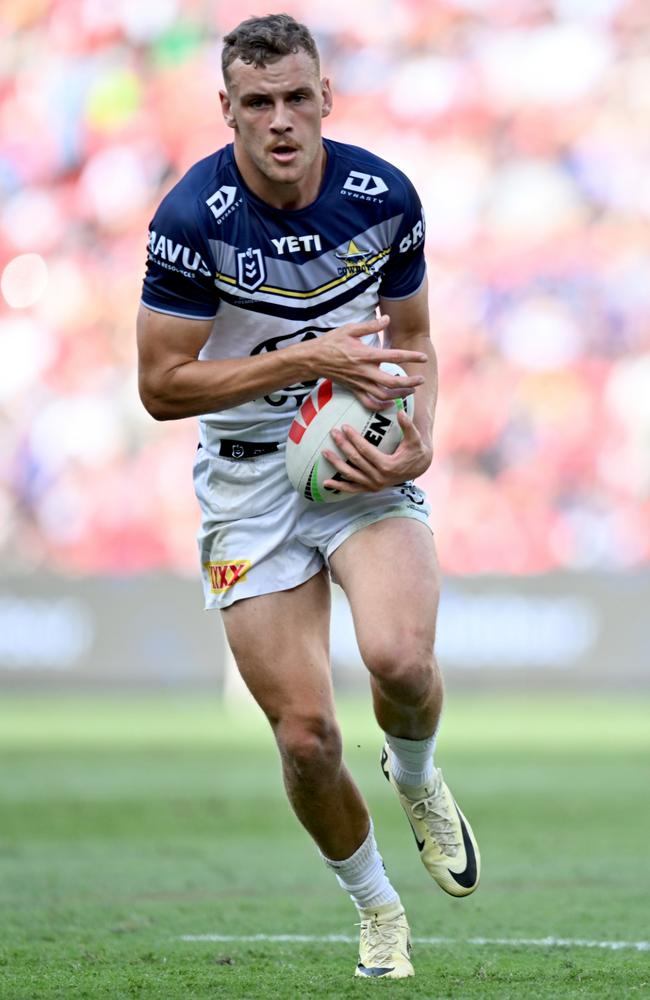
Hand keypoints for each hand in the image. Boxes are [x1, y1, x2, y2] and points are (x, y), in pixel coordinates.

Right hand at [312, 315, 427, 409]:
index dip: (411, 357)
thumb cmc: (331, 342)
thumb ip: (371, 325)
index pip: (394, 356)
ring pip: (384, 395)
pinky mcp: (354, 390)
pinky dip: (382, 406)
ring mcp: (359, 383)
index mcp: (366, 355)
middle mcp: (365, 372)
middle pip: (392, 382)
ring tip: (411, 391)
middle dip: (410, 382)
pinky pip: (369, 403)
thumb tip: (387, 318)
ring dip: (400, 395)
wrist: (313, 359)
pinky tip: (391, 404)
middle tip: (421, 379)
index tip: (423, 357)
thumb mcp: (350, 329)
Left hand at [321, 408, 432, 494]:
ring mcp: (374, 485)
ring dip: (336, 464)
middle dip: (342, 446)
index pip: (365, 449)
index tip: (344, 426)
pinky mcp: (370, 489)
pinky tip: (325, 482)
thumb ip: (408, 426)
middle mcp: (379, 478)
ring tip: (324, 452)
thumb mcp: (414, 438)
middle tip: (332, 433)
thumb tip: (401, 413)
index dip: (354, 438)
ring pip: (350, 475)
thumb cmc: (415, 450)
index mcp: (387, 465)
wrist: (417, 468)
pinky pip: (352, 489)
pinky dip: (339, 486)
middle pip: (355, 460)